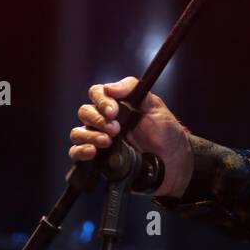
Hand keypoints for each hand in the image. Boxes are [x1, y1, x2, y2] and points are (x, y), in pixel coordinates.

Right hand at [69, 76, 194, 198]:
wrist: (173, 162)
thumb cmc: (165, 132)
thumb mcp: (154, 106)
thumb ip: (133, 90)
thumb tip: (108, 87)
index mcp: (117, 104)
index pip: (97, 93)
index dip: (101, 100)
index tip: (113, 111)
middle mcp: (105, 120)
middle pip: (85, 112)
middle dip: (98, 120)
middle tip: (116, 129)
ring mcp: (100, 139)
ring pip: (78, 132)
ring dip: (90, 135)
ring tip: (107, 142)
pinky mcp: (98, 159)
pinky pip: (77, 152)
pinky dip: (80, 151)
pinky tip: (93, 152)